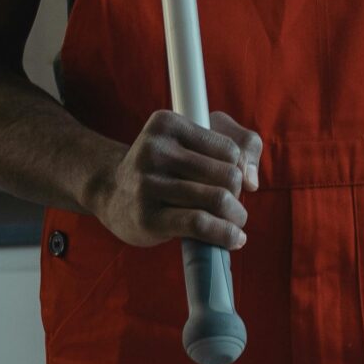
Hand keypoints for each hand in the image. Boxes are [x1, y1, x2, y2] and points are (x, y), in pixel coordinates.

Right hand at [90, 109, 261, 250]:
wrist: (112, 192)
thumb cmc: (165, 168)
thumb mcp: (193, 141)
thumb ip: (240, 144)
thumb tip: (251, 180)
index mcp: (167, 123)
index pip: (230, 150)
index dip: (239, 170)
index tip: (228, 182)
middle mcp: (155, 149)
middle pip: (228, 175)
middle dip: (237, 195)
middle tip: (231, 205)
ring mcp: (148, 184)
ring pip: (218, 199)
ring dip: (236, 217)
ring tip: (235, 223)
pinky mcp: (149, 217)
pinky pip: (201, 224)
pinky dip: (225, 234)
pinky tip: (233, 239)